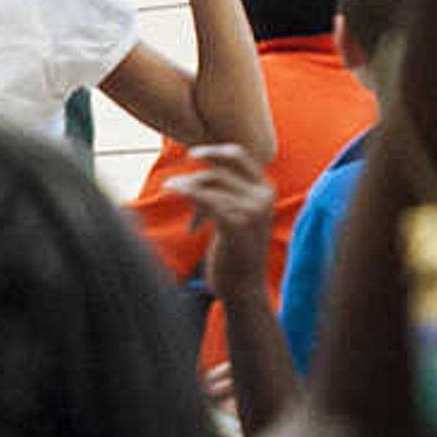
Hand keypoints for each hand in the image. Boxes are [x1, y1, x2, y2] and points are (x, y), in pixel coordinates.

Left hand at [167, 144, 280, 293]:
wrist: (244, 285)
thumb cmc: (235, 249)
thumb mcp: (238, 214)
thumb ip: (227, 191)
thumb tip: (199, 167)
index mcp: (266, 190)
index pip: (239, 156)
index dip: (214, 151)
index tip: (192, 153)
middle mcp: (263, 196)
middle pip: (218, 172)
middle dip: (194, 178)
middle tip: (175, 185)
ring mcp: (252, 210)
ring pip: (208, 184)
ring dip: (185, 185)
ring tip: (170, 189)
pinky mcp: (236, 223)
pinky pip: (204, 198)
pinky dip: (185, 191)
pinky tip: (170, 189)